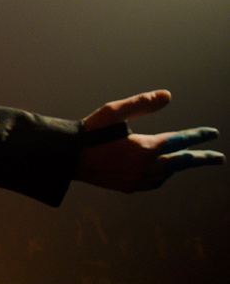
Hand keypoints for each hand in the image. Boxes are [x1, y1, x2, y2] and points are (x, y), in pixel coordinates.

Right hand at [75, 90, 223, 192]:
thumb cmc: (91, 132)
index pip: (180, 141)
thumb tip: (168, 95)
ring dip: (179, 166)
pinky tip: (161, 171)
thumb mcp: (115, 111)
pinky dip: (163, 175)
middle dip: (202, 159)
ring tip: (185, 160)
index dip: (199, 136)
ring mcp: (138, 180)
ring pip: (168, 174)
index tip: (213, 133)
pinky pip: (154, 182)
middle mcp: (146, 167)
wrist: (69, 159)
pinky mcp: (129, 187)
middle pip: (182, 163)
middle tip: (219, 158)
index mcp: (145, 147)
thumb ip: (143, 103)